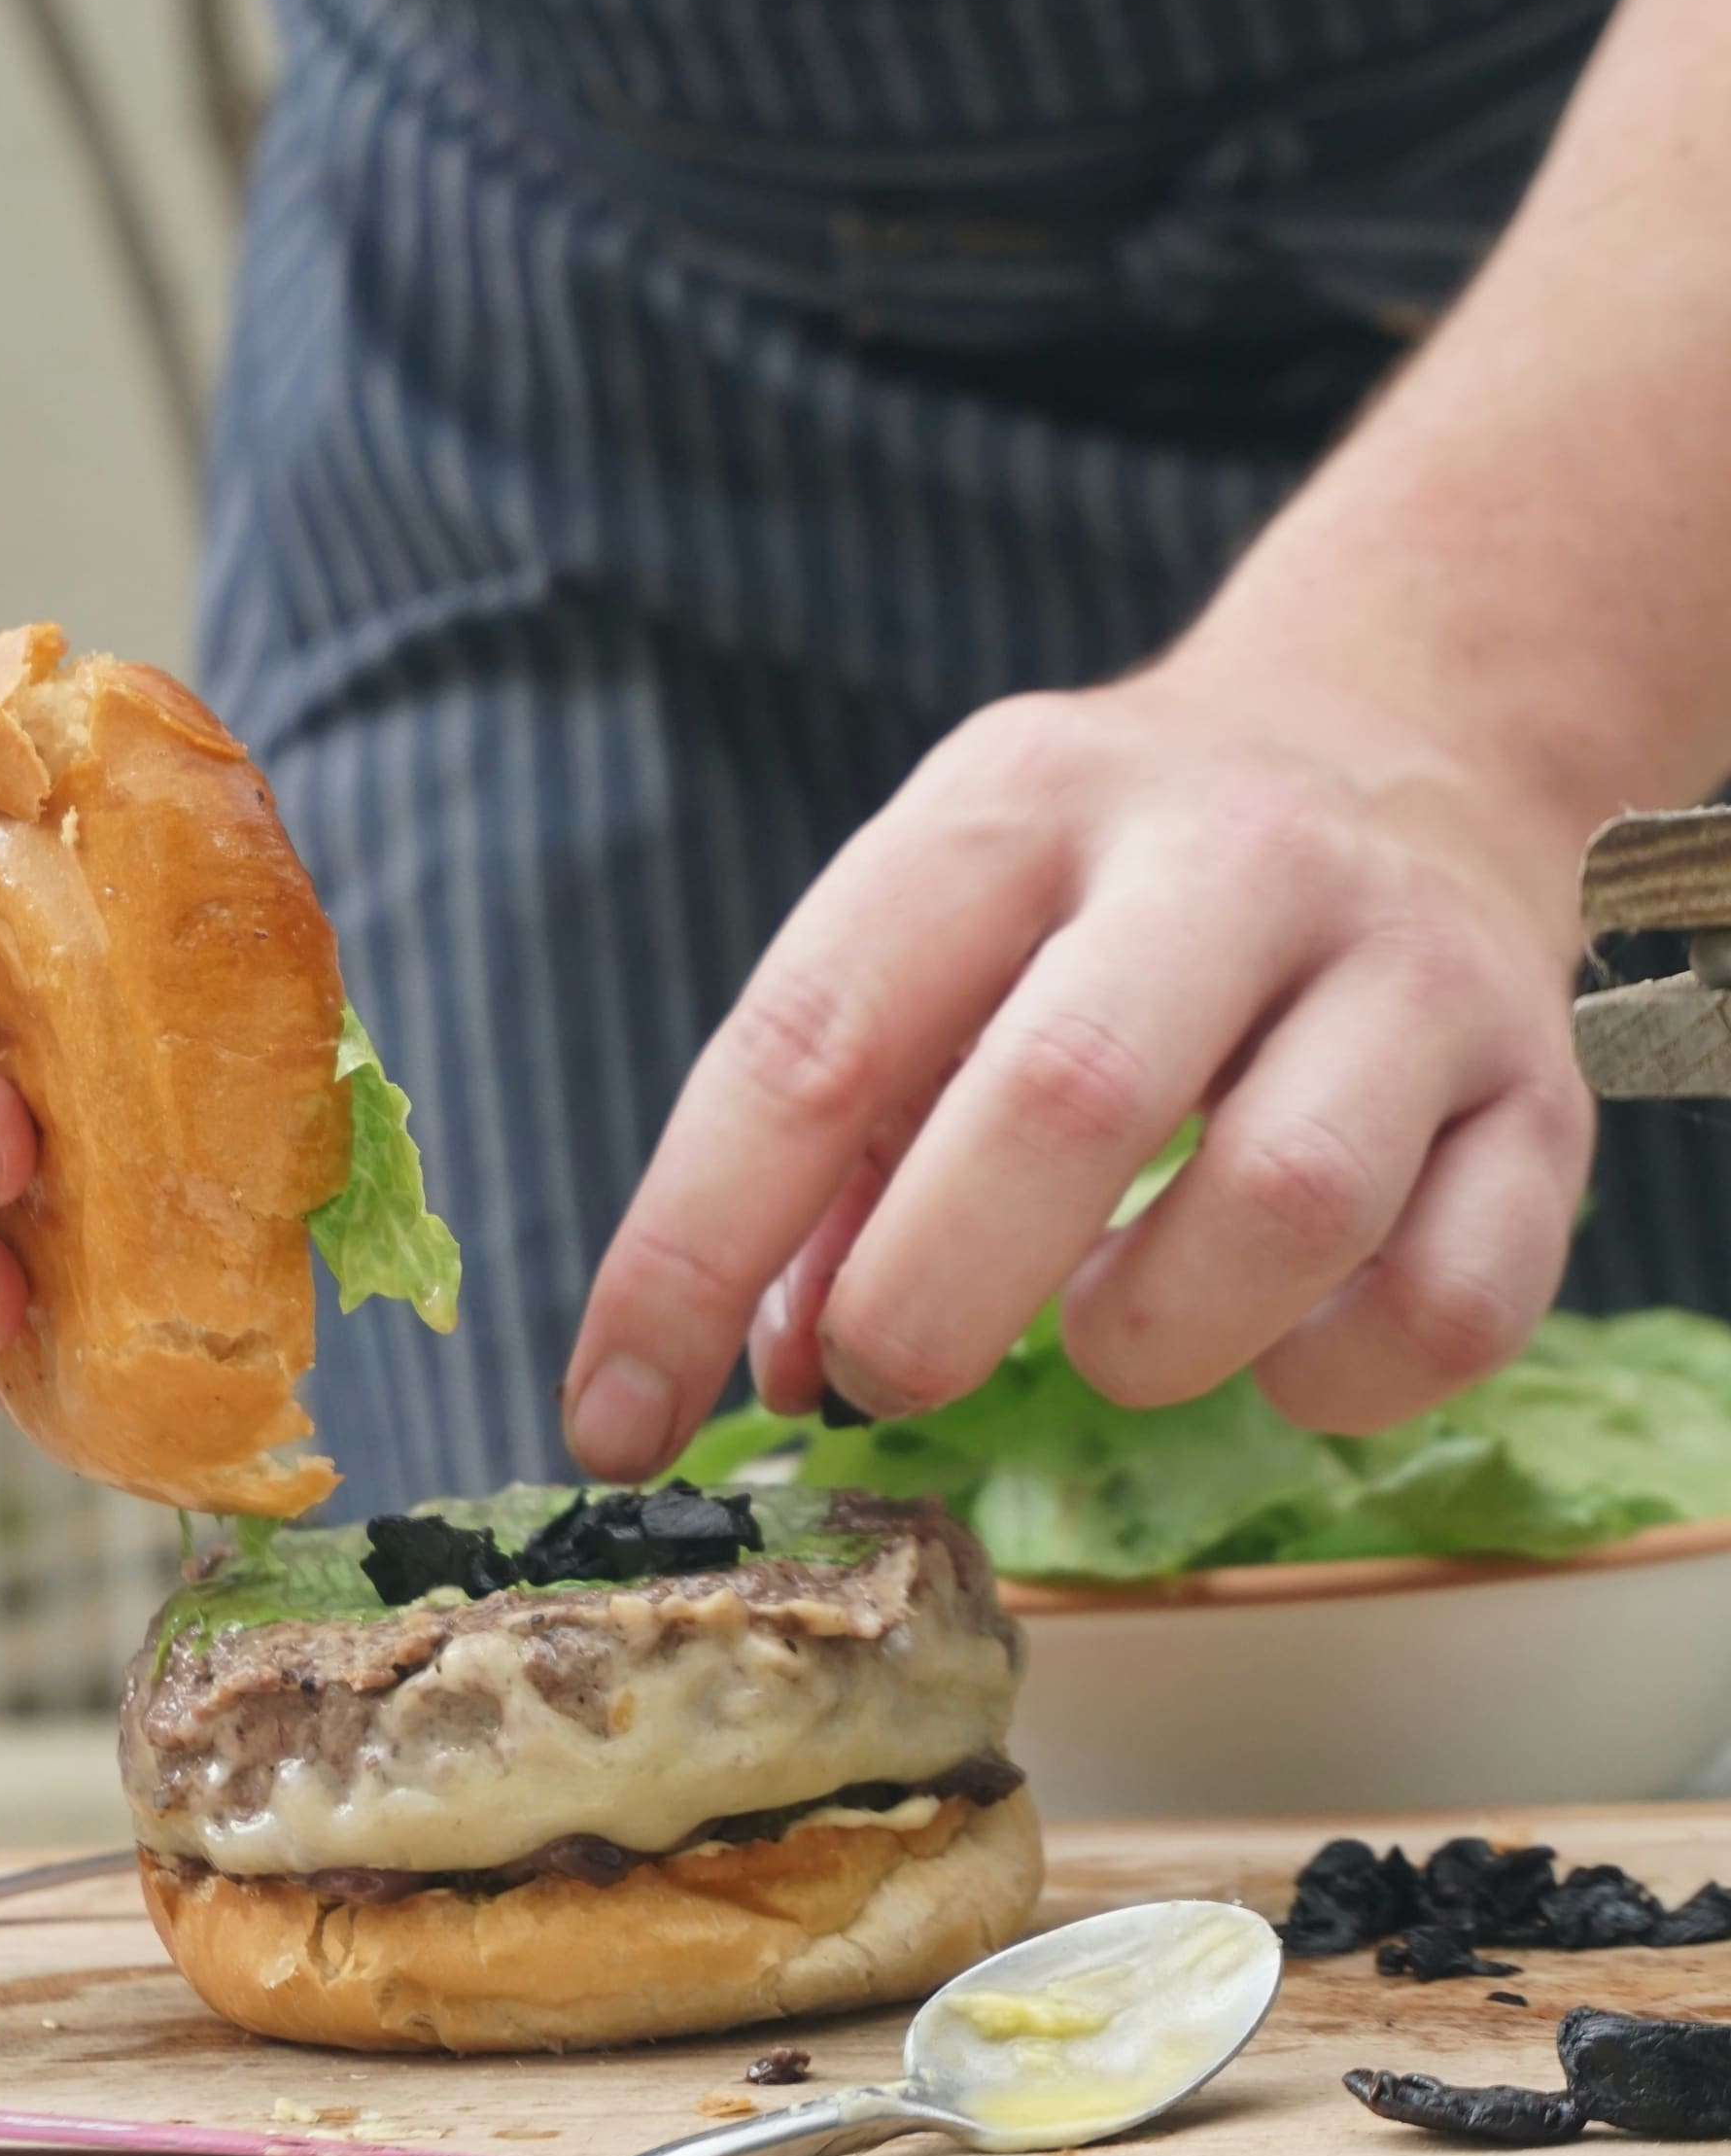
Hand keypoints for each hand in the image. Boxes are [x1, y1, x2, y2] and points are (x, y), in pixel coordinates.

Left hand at [561, 643, 1595, 1474]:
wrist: (1404, 736)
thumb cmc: (1121, 883)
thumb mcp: (951, 922)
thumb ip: (844, 1137)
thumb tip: (772, 1358)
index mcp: (1018, 804)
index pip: (814, 1035)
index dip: (688, 1250)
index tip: (617, 1418)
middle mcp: (1223, 859)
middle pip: (1066, 1096)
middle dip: (933, 1295)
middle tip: (888, 1373)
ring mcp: (1402, 969)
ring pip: (1287, 1198)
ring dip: (1152, 1334)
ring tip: (1105, 1332)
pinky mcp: (1538, 1091)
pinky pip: (1452, 1297)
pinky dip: (1336, 1377)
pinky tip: (1279, 1344)